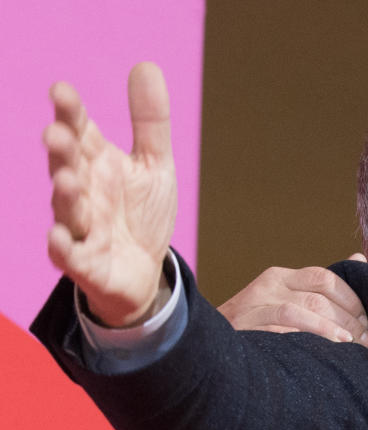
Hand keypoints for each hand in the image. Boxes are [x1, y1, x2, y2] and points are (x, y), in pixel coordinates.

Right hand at [43, 62, 176, 326]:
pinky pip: (69, 255)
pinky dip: (62, 247)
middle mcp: (83, 191)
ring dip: (65, 194)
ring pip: (66, 208)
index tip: (62, 92)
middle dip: (61, 151)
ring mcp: (81, 227)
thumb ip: (150, 121)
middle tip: (58, 133)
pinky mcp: (85, 263)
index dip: (69, 113)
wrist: (145, 271)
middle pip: (67, 166)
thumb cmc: (142, 214)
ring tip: (67, 179)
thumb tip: (146, 65)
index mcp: (97, 162)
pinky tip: (59, 237)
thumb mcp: (155, 164)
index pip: (79, 131)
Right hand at [218, 254, 367, 349]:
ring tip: (354, 344)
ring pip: (305, 310)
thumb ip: (321, 285)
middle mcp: (268, 286)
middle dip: (350, 318)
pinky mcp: (247, 327)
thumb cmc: (256, 325)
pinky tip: (329, 347)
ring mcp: (256, 306)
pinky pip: (284, 329)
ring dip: (335, 328)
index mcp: (281, 276)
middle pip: (319, 296)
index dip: (352, 297)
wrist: (210, 345)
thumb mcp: (287, 298)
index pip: (325, 277)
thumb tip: (359, 257)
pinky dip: (311, 336)